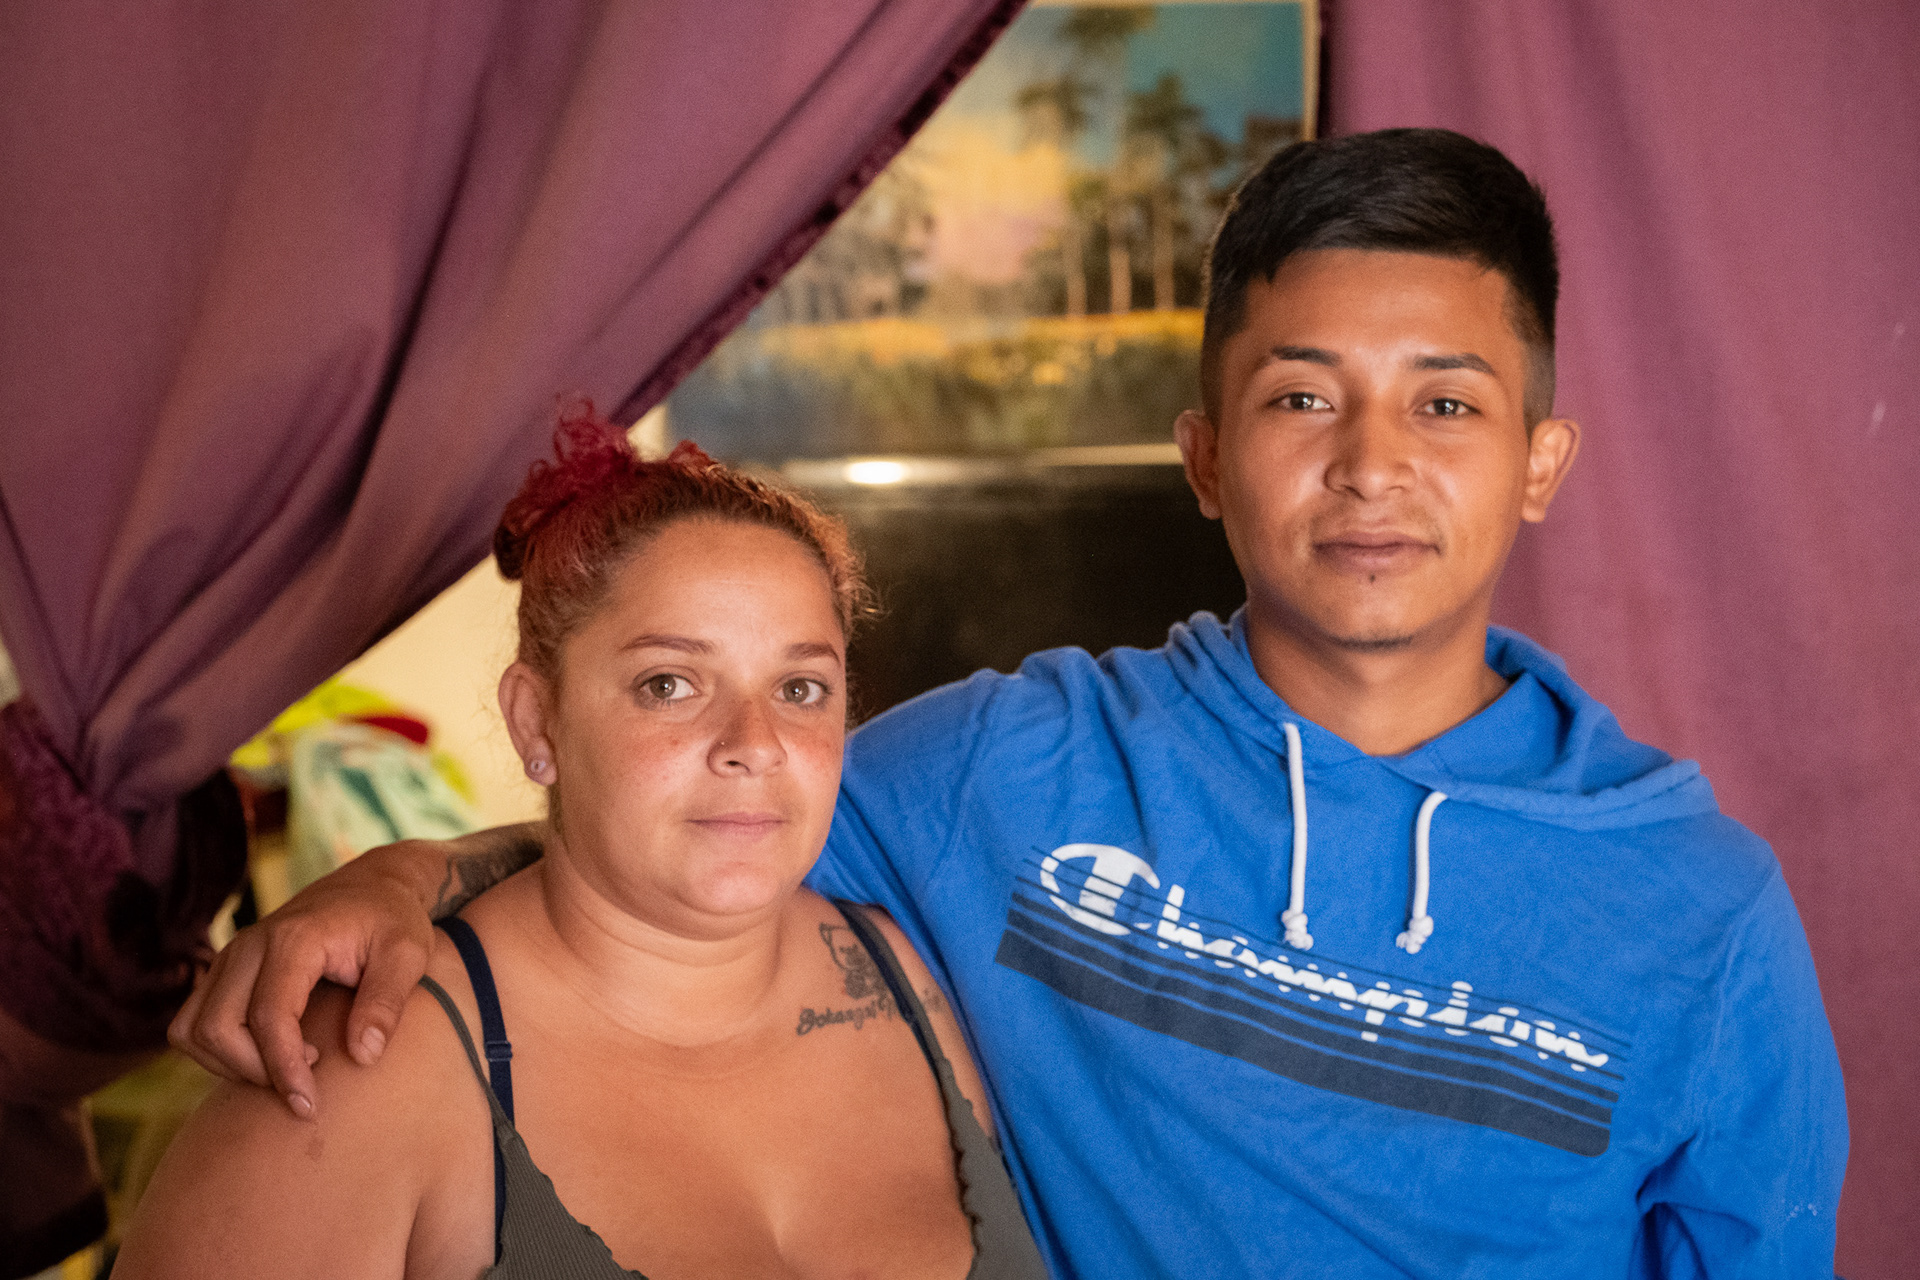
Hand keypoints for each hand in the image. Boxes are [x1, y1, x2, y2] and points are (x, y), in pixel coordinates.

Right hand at [168, 841, 438, 1118]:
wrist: (372, 884)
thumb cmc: (393, 920)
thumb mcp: (408, 954)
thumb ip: (387, 1002)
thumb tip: (362, 1056)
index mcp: (295, 938)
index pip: (270, 1017)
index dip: (283, 1068)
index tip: (310, 1105)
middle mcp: (250, 944)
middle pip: (216, 1028)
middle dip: (253, 1071)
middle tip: (305, 1084)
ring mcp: (231, 955)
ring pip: (192, 1029)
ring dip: (229, 1064)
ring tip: (288, 1068)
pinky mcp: (226, 969)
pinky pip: (192, 1023)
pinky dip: (218, 1051)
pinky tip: (269, 1053)